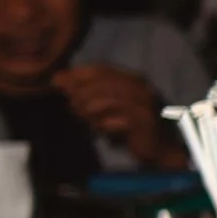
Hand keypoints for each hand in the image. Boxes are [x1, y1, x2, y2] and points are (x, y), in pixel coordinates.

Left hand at [51, 65, 180, 167]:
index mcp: (133, 79)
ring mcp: (143, 103)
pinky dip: (103, 123)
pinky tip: (99, 129)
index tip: (57, 81)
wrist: (160, 148)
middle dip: (81, 91)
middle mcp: (140, 87)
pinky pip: (116, 118)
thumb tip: (59, 81)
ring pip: (108, 99)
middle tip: (70, 104)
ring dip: (90, 108)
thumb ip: (88, 93)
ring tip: (83, 117)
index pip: (101, 69)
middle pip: (102, 82)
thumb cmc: (130, 126)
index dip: (77, 74)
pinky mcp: (144, 120)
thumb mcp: (107, 106)